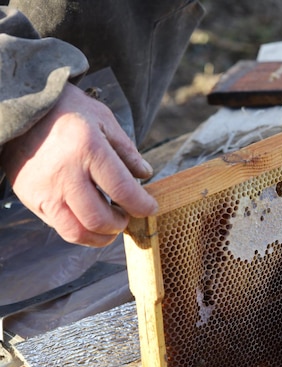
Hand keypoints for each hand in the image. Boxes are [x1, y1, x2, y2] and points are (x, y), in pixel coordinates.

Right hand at [0, 83, 157, 246]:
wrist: (21, 106)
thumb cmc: (68, 110)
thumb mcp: (104, 120)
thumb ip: (127, 151)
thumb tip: (146, 175)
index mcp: (88, 149)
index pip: (123, 190)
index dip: (142, 206)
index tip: (151, 209)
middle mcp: (64, 173)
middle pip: (99, 219)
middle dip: (119, 225)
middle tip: (126, 217)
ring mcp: (43, 189)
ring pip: (76, 232)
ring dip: (99, 236)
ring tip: (109, 226)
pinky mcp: (29, 197)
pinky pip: (57, 225)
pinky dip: (79, 228)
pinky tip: (88, 217)